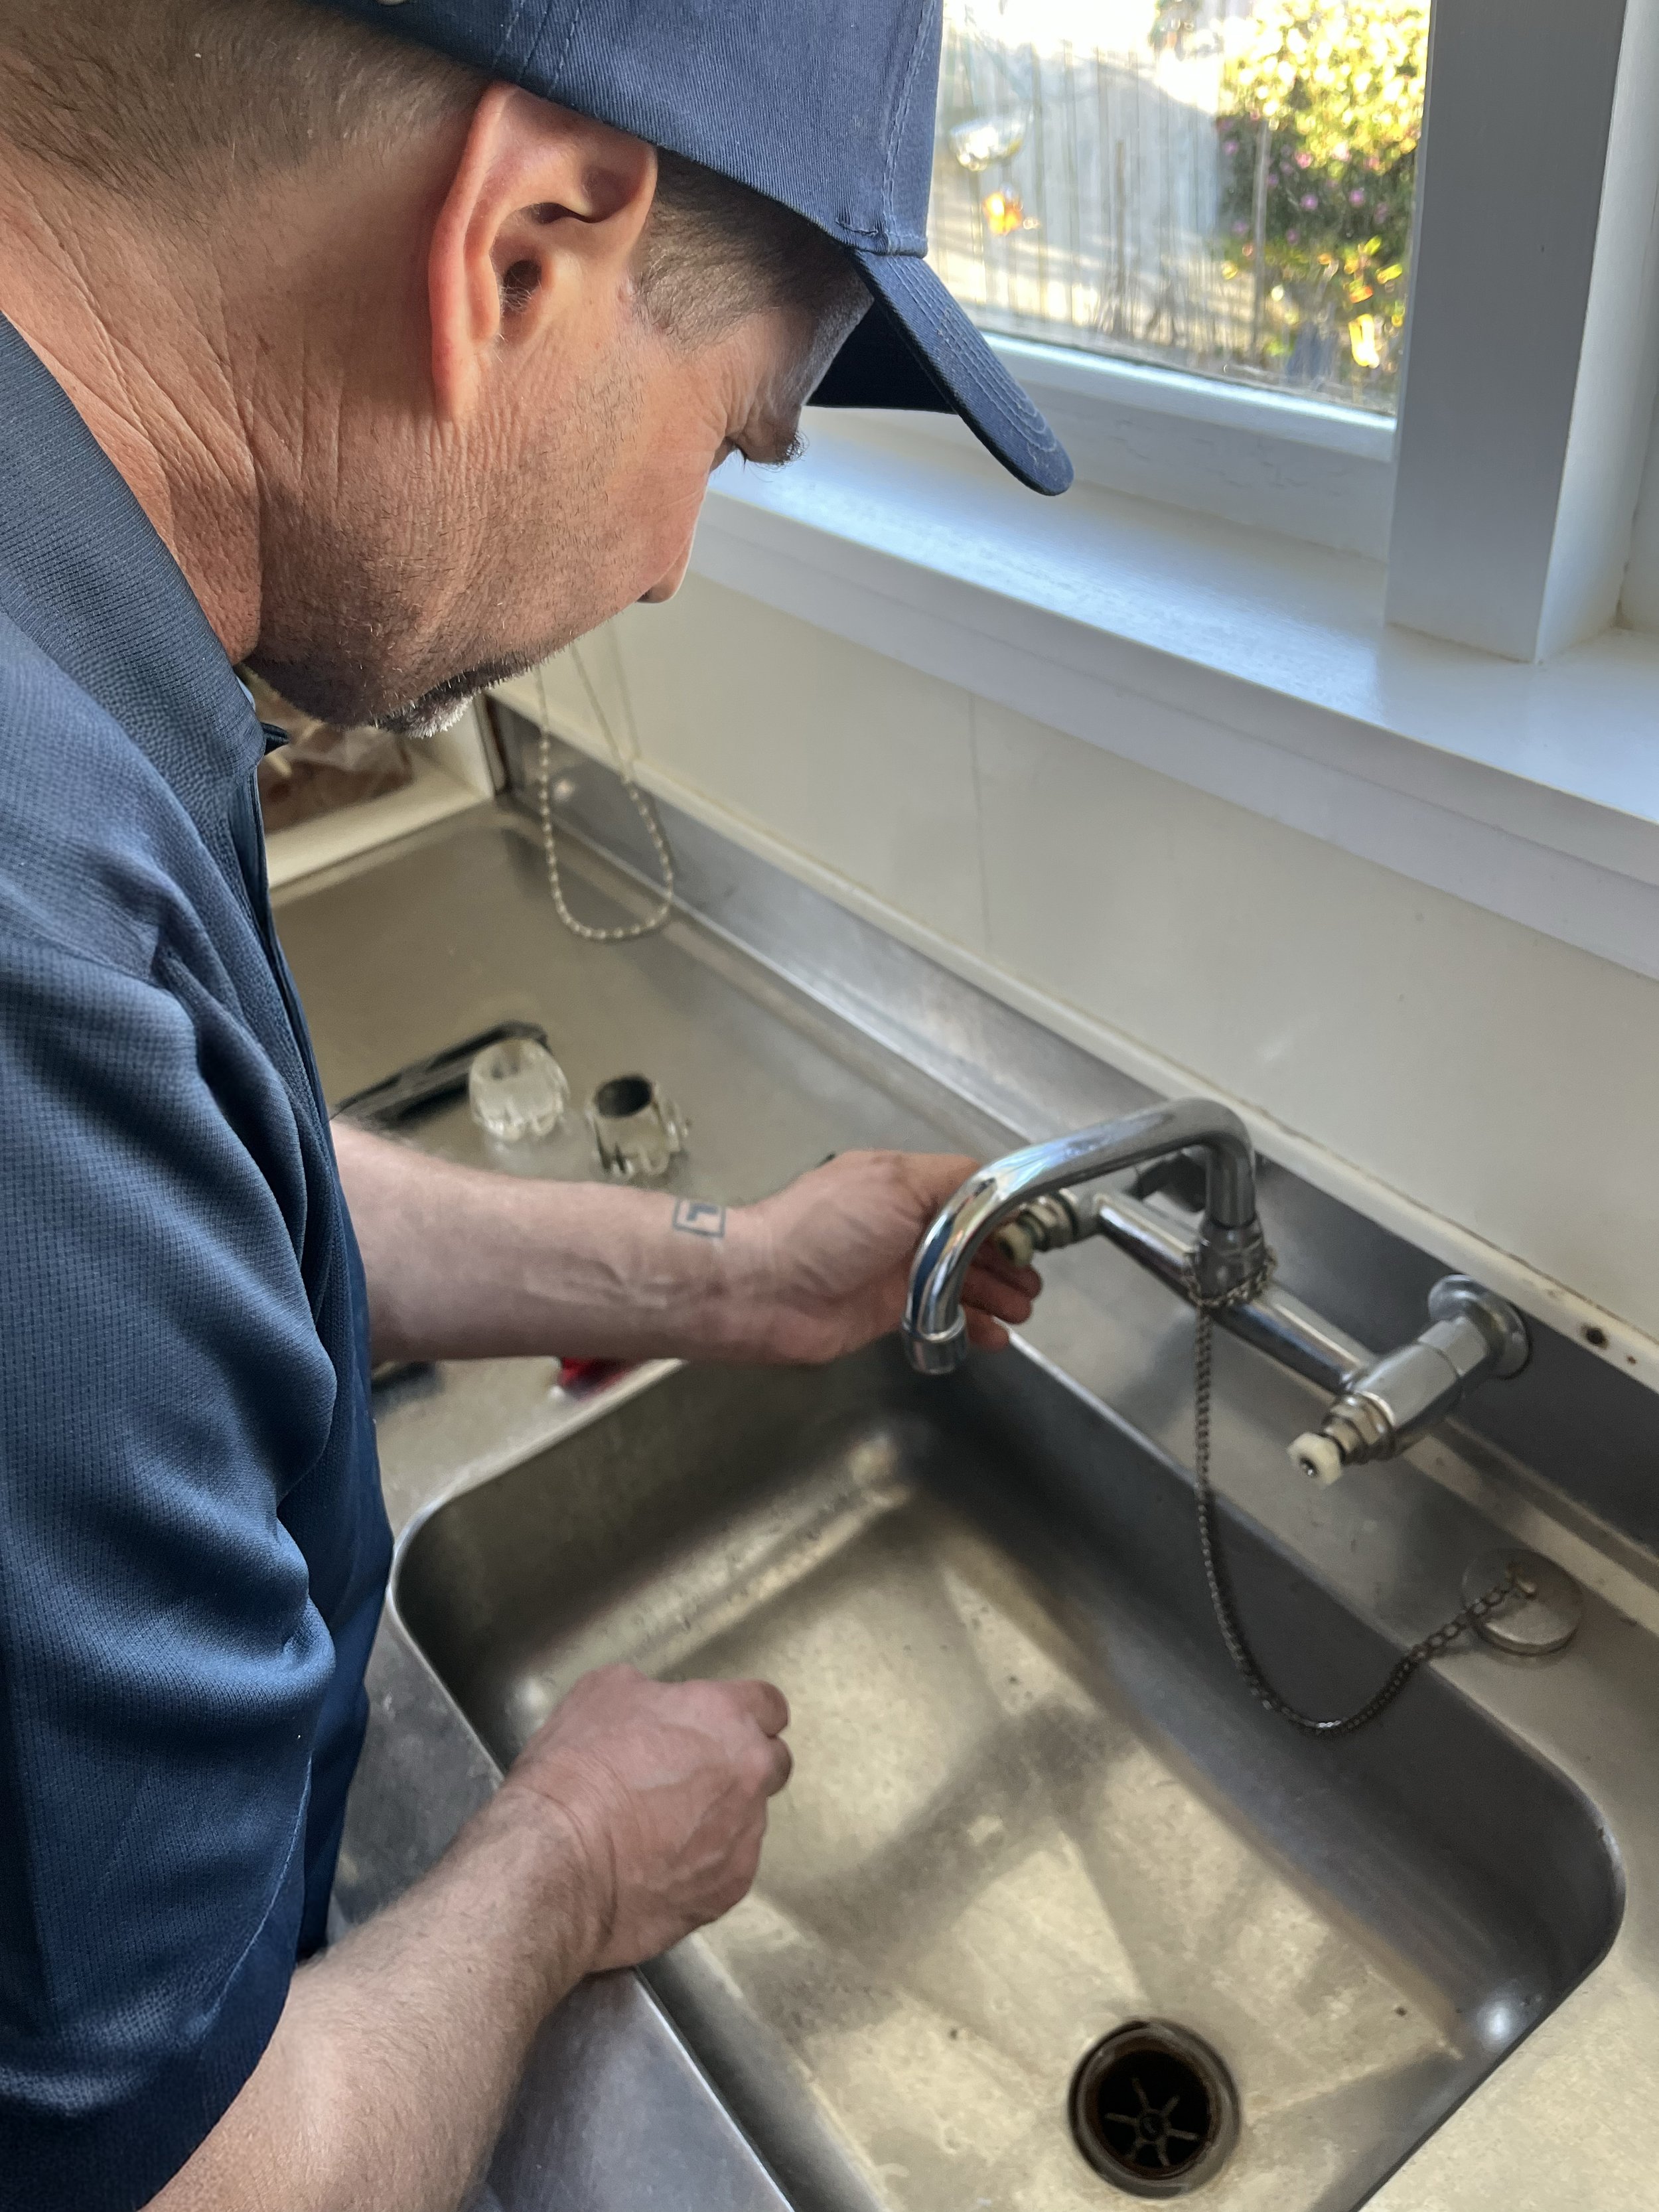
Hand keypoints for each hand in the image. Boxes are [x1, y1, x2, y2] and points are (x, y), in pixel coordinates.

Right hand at [501, 1663, 790, 1971]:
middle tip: (691, 1778)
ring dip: (718, 1820)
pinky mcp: (729, 1890)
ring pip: (747, 1821)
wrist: (558, 1859)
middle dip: (741, 1766)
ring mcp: (744, 1837)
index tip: (724, 1727)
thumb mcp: (603, 1693)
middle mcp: (748, 1774)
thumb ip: (654, 1695)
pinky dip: (701, 1867)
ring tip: (659, 1833)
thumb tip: (661, 1709)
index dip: (745, 1714)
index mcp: (725, 1717)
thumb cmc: (576, 1771)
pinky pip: (727, 1870)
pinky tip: (657, 1868)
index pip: (769, 1705)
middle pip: (771, 1764)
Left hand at [738, 1149, 1040, 1364]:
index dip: (1004, 1215)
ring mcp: (895, 1270)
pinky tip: (996, 1336)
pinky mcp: (888, 1312)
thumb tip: (994, 1187)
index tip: (1033, 1235)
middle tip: (1032, 1285)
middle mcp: (902, 1225)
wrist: (763, 1289)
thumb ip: (950, 1182)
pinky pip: (942, 1316)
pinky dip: (972, 1325)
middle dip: (1006, 1261)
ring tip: (1022, 1311)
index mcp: (902, 1185)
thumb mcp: (893, 1183)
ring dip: (996, 1294)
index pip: (969, 1194)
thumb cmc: (825, 1228)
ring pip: (961, 1280)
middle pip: (971, 1241)